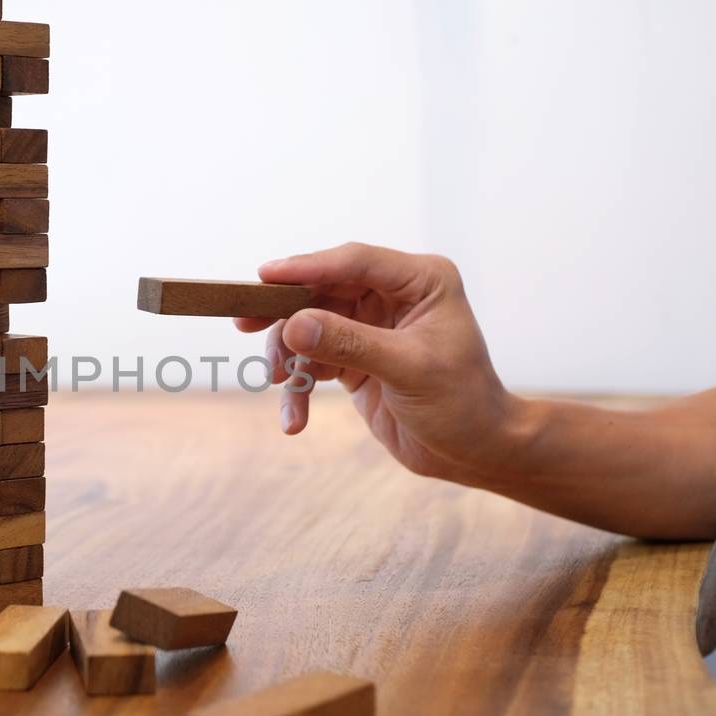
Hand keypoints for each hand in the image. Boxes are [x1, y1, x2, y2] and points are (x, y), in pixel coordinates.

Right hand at [235, 242, 522, 485]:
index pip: (354, 262)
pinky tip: (294, 419)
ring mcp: (371, 327)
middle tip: (243, 323)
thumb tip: (292, 326)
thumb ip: (349, 344)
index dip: (307, 267)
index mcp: (421, 281)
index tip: (265, 277)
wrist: (473, 452)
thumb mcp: (406, 369)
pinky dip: (299, 389)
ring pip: (310, 327)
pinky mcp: (355, 357)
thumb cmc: (461, 404)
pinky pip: (313, 362)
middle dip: (286, 315)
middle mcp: (394, 296)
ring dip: (290, 358)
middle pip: (322, 291)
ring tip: (282, 386)